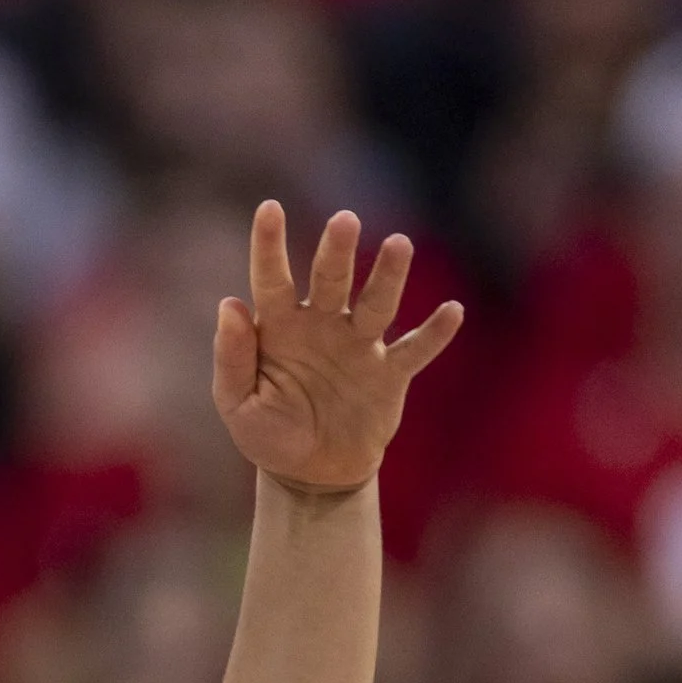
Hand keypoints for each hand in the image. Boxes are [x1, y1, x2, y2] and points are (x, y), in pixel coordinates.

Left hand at [212, 202, 463, 493]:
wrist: (310, 474)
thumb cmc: (269, 432)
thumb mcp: (237, 404)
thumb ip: (232, 357)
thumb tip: (230, 304)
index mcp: (279, 328)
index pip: (272, 279)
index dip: (269, 245)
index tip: (269, 209)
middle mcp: (322, 325)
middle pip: (331, 280)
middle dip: (337, 251)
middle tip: (345, 220)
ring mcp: (359, 346)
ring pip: (376, 303)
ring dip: (388, 276)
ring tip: (399, 244)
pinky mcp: (389, 373)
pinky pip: (414, 349)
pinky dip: (434, 333)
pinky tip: (451, 312)